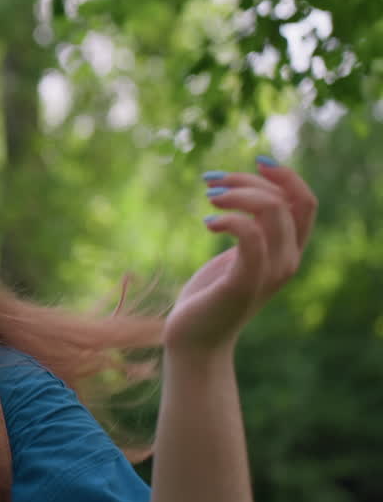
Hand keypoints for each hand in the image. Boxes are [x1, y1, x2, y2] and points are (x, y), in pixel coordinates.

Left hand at [163, 156, 317, 357]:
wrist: (196, 339)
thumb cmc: (211, 295)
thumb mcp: (237, 255)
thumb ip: (252, 229)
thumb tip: (244, 187)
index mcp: (289, 252)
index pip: (306, 202)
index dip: (285, 176)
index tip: (255, 162)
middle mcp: (287, 261)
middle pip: (286, 200)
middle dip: (249, 180)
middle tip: (211, 183)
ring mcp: (269, 273)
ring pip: (272, 210)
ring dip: (237, 193)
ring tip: (209, 199)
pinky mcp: (245, 282)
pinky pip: (250, 236)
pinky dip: (229, 220)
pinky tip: (208, 223)